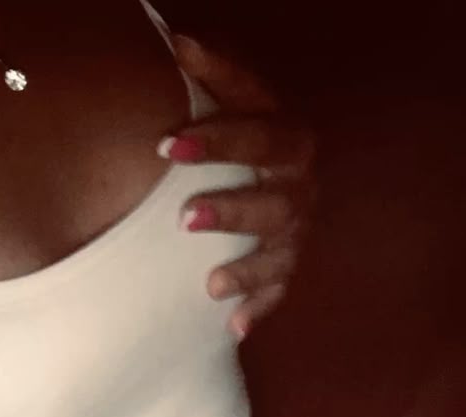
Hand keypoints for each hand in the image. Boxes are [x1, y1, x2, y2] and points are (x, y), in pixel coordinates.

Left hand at [158, 34, 316, 340]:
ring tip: (211, 285)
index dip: (216, 138)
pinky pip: (280, 292)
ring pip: (280, 252)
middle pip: (274, 198)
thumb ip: (213, 77)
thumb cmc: (247, 139)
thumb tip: (173, 40)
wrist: (284, 174)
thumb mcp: (237, 105)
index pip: (258, 131)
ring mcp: (298, 228)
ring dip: (247, 269)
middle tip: (185, 218)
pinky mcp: (291, 264)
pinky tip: (232, 328)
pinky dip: (258, 310)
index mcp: (288, 137)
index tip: (165, 144)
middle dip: (233, 209)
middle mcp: (300, 184)